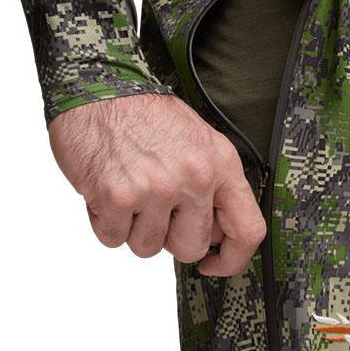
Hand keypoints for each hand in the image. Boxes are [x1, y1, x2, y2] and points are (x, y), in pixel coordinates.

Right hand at [47, 93, 265, 276]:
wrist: (101, 88)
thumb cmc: (147, 115)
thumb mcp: (200, 141)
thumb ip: (214, 186)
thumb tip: (220, 235)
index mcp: (220, 163)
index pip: (248, 229)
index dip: (234, 259)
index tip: (215, 262)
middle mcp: (193, 177)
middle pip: (191, 247)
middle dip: (171, 237)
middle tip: (156, 206)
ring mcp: (155, 189)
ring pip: (148, 248)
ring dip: (135, 228)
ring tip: (131, 189)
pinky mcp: (116, 196)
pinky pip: (112, 239)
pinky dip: (106, 221)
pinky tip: (109, 189)